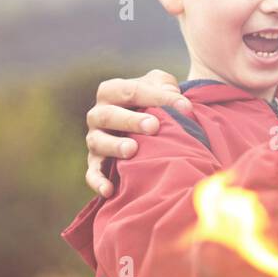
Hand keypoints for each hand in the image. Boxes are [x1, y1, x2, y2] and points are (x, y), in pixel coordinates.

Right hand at [86, 69, 193, 196]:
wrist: (146, 121)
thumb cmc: (154, 100)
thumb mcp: (162, 86)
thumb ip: (168, 88)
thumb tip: (182, 106)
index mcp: (111, 91)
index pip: (131, 92)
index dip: (157, 98)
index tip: (185, 107)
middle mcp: (98, 114)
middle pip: (108, 115)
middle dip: (130, 120)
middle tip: (153, 126)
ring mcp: (95, 139)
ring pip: (98, 142)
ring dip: (114, 146)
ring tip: (132, 150)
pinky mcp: (95, 162)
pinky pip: (92, 173)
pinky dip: (98, 181)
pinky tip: (109, 190)